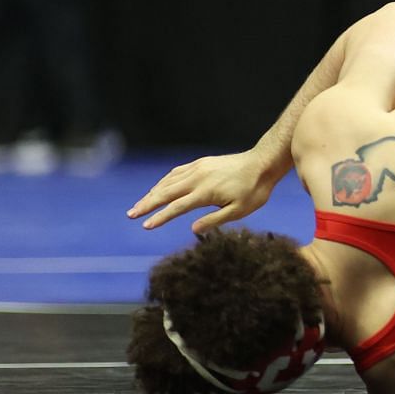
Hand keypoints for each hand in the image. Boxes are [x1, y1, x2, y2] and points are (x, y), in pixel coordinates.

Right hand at [128, 150, 280, 233]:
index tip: (146, 225)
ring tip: (140, 204)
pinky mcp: (201, 163)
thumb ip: (215, 220)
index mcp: (205, 192)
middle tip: (131, 214)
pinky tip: (159, 187)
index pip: (176, 207)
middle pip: (165, 192)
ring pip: (168, 181)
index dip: (160, 217)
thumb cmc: (254, 190)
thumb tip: (193, 230)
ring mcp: (198, 168)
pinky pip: (177, 172)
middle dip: (147, 204)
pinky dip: (164, 181)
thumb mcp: (239, 211)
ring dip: (152, 192)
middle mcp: (198, 178)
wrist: (263, 163)